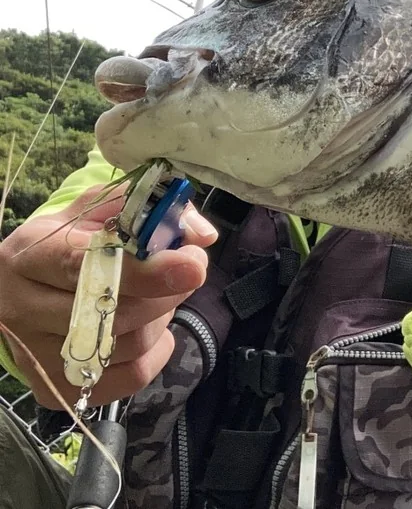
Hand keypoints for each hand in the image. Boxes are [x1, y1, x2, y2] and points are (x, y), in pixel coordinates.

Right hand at [0, 183, 217, 407]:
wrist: (28, 284)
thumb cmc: (73, 240)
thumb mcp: (104, 210)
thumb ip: (154, 211)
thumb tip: (201, 235)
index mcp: (32, 255)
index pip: (87, 267)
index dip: (147, 270)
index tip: (193, 266)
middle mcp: (23, 309)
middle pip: (115, 313)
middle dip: (168, 291)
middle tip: (188, 269)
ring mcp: (35, 355)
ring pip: (128, 346)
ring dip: (161, 318)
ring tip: (155, 295)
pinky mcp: (54, 388)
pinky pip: (130, 377)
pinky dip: (156, 352)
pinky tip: (150, 328)